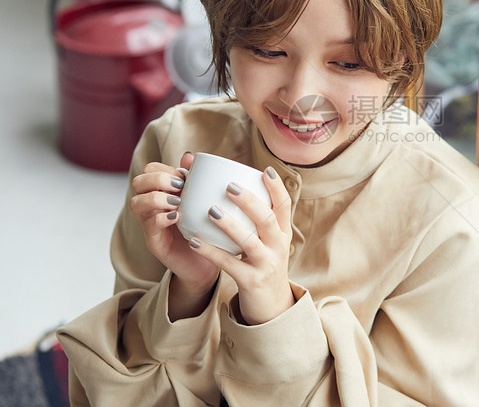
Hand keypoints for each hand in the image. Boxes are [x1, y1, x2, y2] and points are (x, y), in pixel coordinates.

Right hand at [129, 153, 219, 297]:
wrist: (208, 263)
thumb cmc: (205, 229)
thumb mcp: (203, 200)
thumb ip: (196, 178)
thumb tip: (189, 156)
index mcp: (162, 191)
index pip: (150, 169)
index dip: (165, 169)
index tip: (185, 178)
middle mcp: (151, 206)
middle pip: (138, 181)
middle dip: (158, 179)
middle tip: (179, 188)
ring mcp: (150, 224)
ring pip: (136, 202)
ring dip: (156, 198)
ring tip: (177, 202)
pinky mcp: (154, 242)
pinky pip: (148, 225)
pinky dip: (161, 218)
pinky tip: (177, 218)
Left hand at [187, 166, 294, 324]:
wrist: (272, 308)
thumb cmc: (264, 267)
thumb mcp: (269, 244)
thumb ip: (258, 221)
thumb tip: (236, 188)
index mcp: (283, 234)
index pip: (284, 207)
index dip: (276, 188)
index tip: (265, 170)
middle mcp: (278, 248)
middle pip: (268, 220)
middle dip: (250, 201)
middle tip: (229, 186)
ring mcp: (266, 265)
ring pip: (250, 242)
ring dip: (230, 225)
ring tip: (211, 210)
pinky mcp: (251, 281)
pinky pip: (229, 264)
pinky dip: (211, 251)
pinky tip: (194, 241)